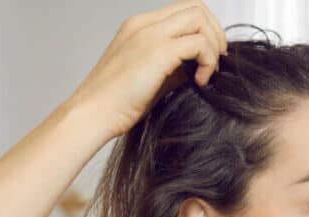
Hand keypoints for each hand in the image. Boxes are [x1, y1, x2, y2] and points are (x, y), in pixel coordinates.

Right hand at [66, 1, 228, 140]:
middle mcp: (145, 24)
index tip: (210, 57)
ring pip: (199, 19)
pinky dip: (207, 62)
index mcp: (140, 26)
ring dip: (212, 46)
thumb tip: (199, 66)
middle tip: (216, 62)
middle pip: (196, 7)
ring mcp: (150, 35)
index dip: (205, 30)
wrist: (93, 114)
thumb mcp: (150, 77)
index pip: (184, 10)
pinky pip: (199, 44)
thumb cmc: (116, 103)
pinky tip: (199, 82)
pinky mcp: (157, 52)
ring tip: (207, 73)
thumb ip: (174, 66)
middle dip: (215, 33)